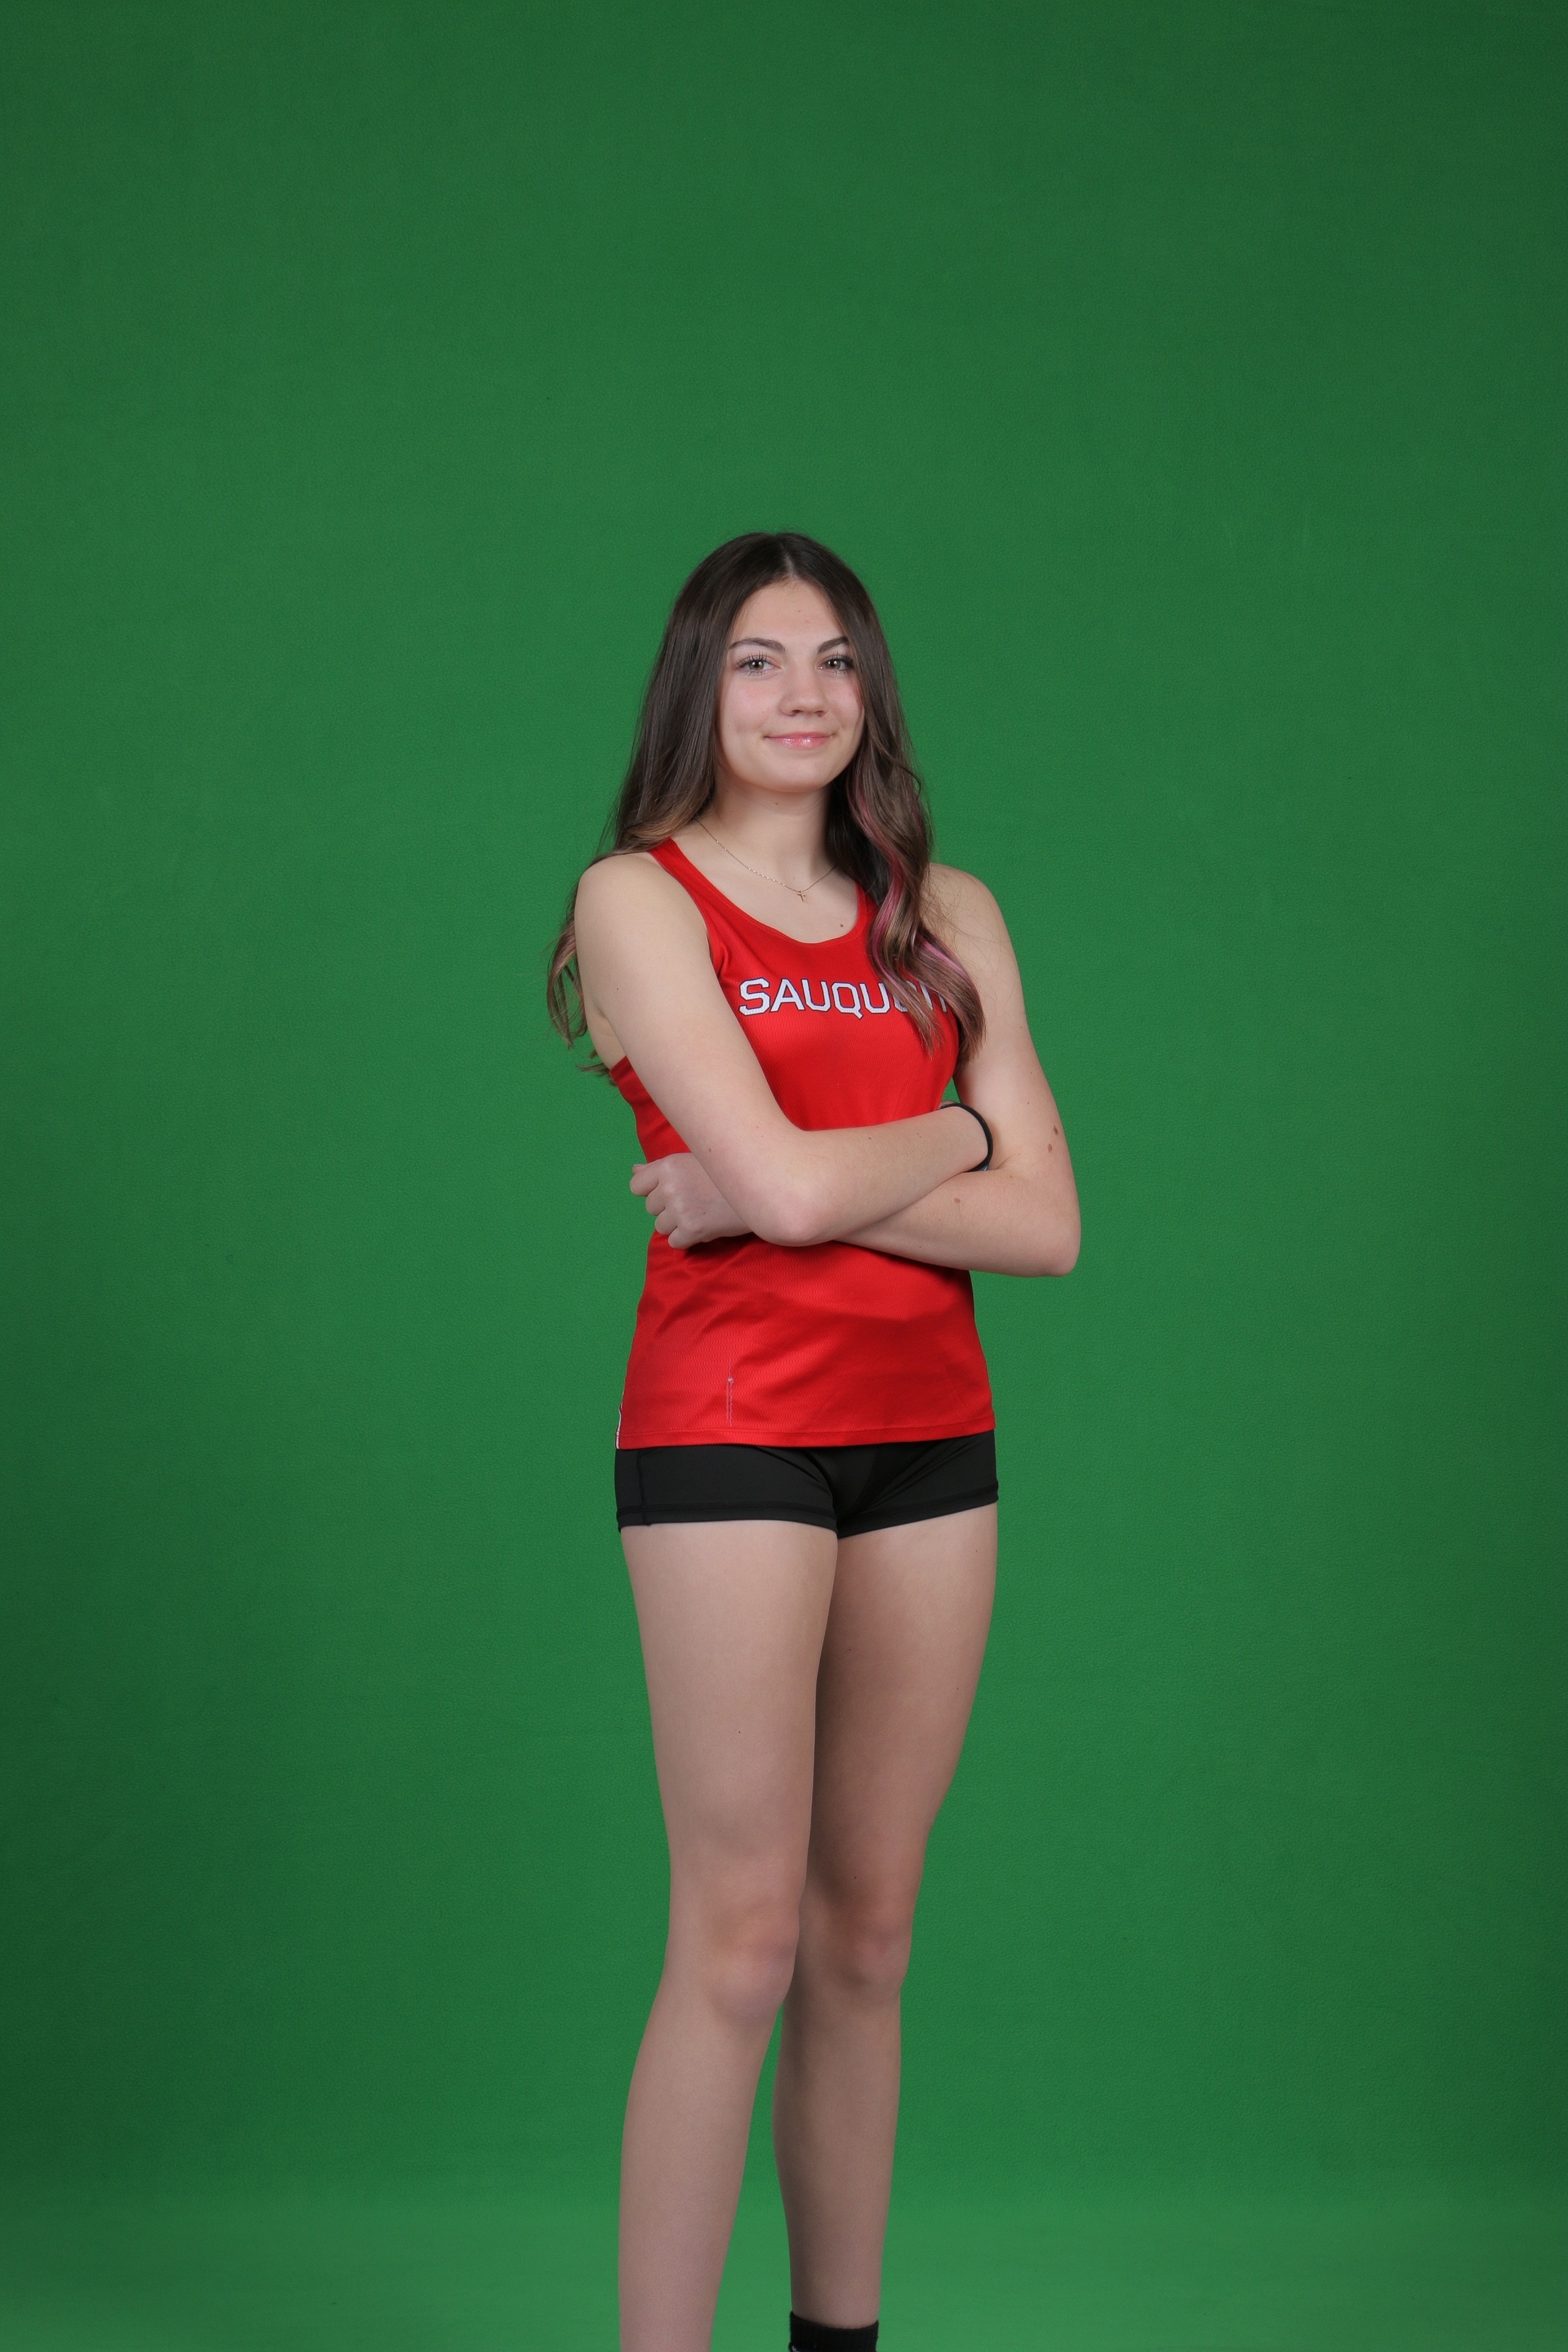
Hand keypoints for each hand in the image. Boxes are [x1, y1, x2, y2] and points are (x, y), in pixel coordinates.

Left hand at [630, 1154, 752, 1248]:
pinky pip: (675, 1242)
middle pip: (651, 1208)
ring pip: (662, 1227)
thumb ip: (660, 1167)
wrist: (760, 1189)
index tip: (670, 1191)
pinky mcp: (692, 1229)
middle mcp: (670, 1186)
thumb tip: (634, 1169)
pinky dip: (687, 1239)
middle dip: (668, 1209)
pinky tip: (705, 1226)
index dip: (651, 1191)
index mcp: (668, 1165)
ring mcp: (680, 1208)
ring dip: (678, 1225)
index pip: (636, 1186)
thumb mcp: (692, 1160)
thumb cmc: (726, 1173)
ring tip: (702, 1213)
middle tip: (695, 1201)